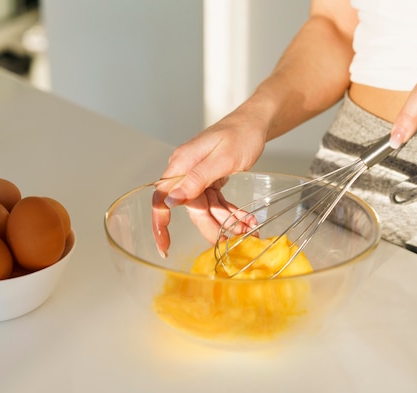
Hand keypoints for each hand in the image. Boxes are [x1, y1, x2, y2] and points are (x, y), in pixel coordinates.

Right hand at [151, 108, 267, 256]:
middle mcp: (186, 171)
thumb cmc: (242, 134)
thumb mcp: (223, 158)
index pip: (162, 198)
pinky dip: (229, 212)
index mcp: (182, 164)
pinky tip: (244, 218)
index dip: (160, 224)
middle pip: (191, 209)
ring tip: (248, 227)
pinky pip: (215, 202)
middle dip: (212, 225)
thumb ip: (196, 179)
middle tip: (233, 236)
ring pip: (206, 209)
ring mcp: (198, 176)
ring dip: (226, 220)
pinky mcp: (209, 179)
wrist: (256, 122)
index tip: (163, 246)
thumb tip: (171, 200)